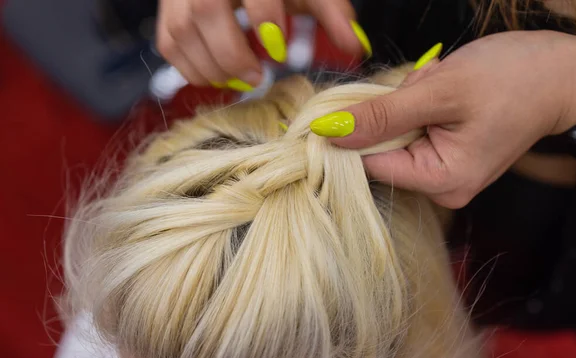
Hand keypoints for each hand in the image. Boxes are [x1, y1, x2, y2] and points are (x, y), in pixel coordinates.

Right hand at [156, 0, 370, 90]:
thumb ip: (332, 14)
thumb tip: (358, 48)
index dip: (265, 19)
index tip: (279, 49)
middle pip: (204, 12)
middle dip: (230, 54)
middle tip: (256, 76)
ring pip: (181, 32)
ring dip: (210, 67)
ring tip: (239, 79)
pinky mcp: (169, 11)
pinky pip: (168, 44)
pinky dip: (191, 67)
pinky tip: (217, 75)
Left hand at [310, 31, 575, 207]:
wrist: (560, 74)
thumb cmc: (516, 79)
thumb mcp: (441, 91)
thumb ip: (382, 115)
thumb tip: (331, 132)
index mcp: (441, 182)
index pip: (369, 164)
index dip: (360, 130)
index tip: (370, 99)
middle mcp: (441, 188)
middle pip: (381, 149)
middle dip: (395, 109)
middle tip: (427, 87)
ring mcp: (443, 172)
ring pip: (395, 134)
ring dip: (409, 102)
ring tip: (442, 86)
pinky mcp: (445, 155)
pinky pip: (411, 129)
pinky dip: (419, 104)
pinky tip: (444, 91)